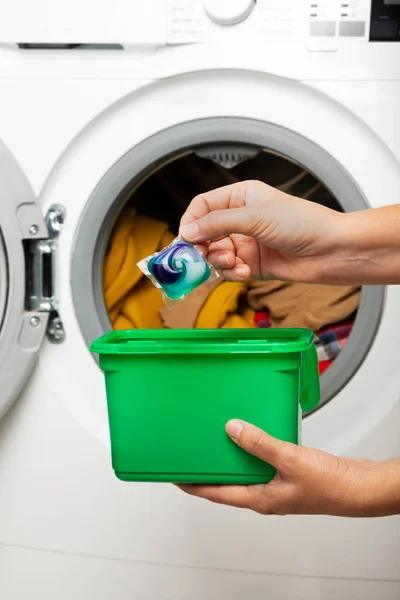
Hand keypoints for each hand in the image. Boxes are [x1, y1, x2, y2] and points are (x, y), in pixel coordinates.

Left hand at [178, 420, 399, 516]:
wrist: (358, 488)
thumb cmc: (329, 485)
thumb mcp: (288, 459)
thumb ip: (259, 443)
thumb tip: (232, 430)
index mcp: (259, 498)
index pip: (216, 494)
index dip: (193, 485)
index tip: (175, 475)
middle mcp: (265, 495)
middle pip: (228, 484)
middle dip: (209, 471)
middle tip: (193, 454)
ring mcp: (277, 487)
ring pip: (246, 472)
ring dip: (232, 458)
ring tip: (218, 440)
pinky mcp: (289, 476)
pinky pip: (263, 462)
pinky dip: (253, 450)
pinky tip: (254, 434)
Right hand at [179, 181, 399, 285]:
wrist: (329, 250)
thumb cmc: (302, 223)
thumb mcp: (255, 216)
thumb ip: (218, 223)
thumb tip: (188, 230)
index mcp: (240, 197)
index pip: (202, 206)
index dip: (192, 221)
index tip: (187, 238)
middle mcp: (240, 219)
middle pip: (204, 233)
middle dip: (203, 246)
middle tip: (203, 255)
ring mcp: (245, 243)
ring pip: (214, 254)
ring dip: (219, 261)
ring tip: (234, 262)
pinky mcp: (252, 264)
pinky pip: (229, 270)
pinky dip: (232, 273)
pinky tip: (244, 271)